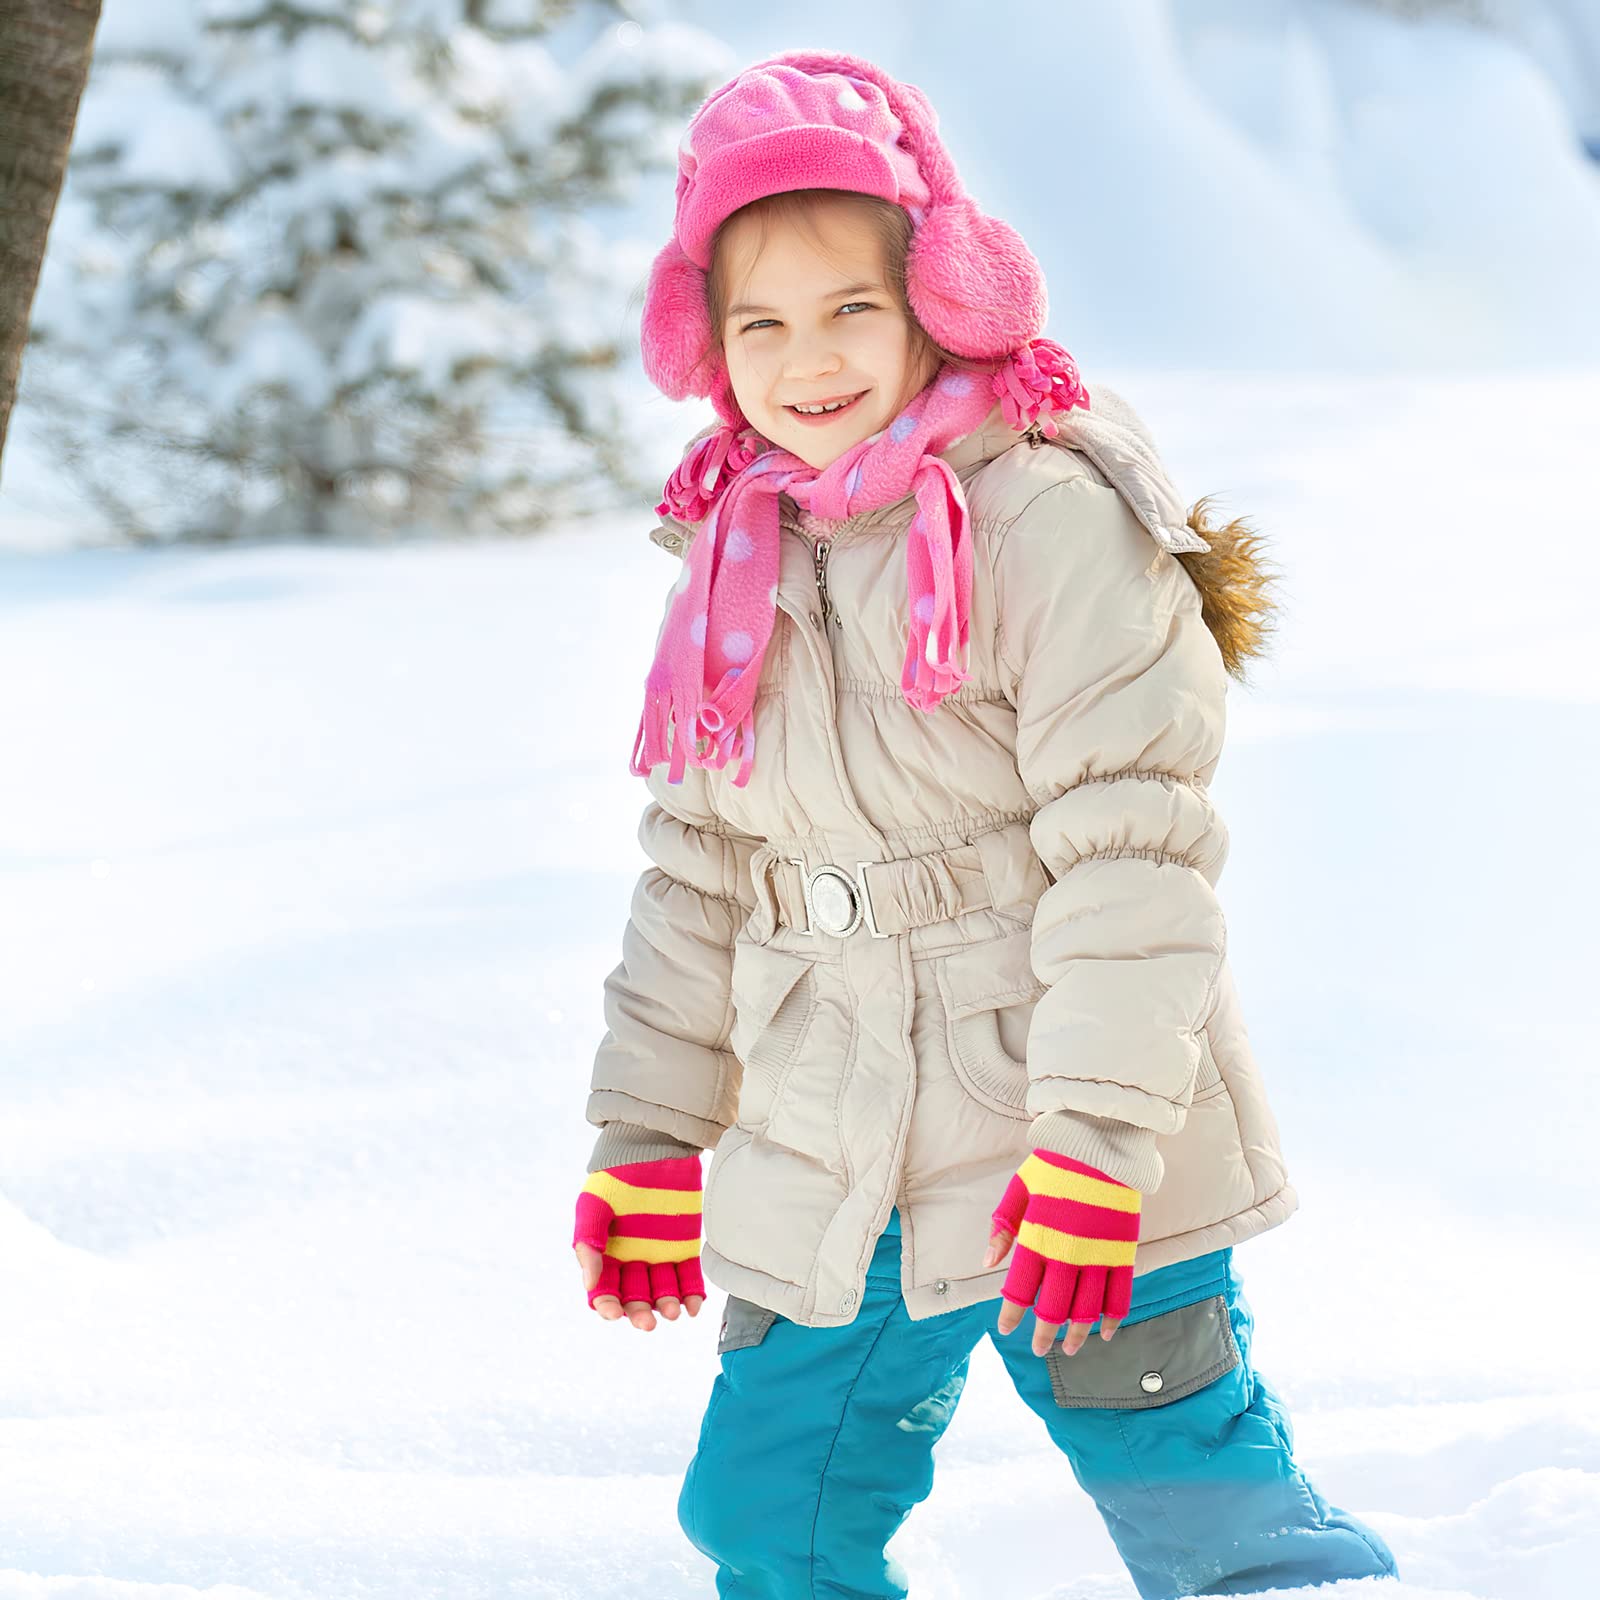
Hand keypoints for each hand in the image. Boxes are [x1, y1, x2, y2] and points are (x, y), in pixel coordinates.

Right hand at [572, 1154, 705, 1329]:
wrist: (653, 1149)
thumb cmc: (616, 1177)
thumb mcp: (594, 1206)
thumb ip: (589, 1242)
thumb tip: (590, 1283)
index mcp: (606, 1254)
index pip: (604, 1291)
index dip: (608, 1305)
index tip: (614, 1312)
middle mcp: (632, 1260)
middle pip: (635, 1297)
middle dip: (639, 1312)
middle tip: (647, 1322)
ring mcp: (659, 1255)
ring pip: (662, 1291)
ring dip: (666, 1305)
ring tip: (672, 1312)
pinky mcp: (684, 1247)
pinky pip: (688, 1277)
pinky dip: (692, 1294)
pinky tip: (694, 1306)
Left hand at [984, 1148, 1141, 1357]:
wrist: (1101, 1144)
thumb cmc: (1055, 1163)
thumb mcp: (1020, 1187)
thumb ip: (1003, 1225)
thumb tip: (989, 1262)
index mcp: (1038, 1237)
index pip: (1021, 1289)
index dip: (1012, 1313)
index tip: (1006, 1328)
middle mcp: (1068, 1253)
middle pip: (1054, 1309)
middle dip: (1043, 1333)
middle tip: (1037, 1348)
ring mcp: (1099, 1255)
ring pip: (1087, 1310)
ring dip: (1077, 1334)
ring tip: (1070, 1349)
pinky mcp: (1123, 1252)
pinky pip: (1120, 1296)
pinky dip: (1112, 1319)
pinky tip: (1104, 1332)